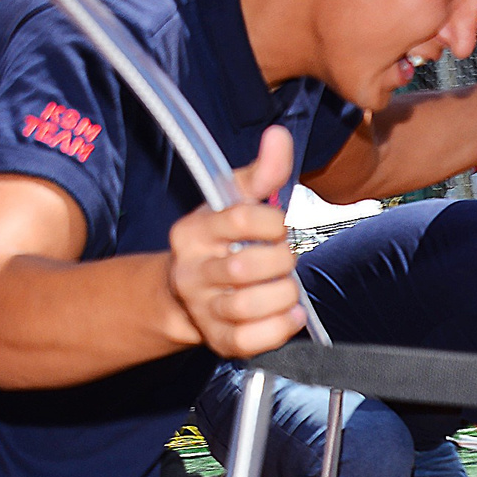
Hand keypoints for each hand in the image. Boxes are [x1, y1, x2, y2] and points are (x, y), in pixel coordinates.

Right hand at [164, 126, 303, 358]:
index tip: (278, 227)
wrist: (188, 293)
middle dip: (280, 261)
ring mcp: (202, 309)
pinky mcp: (217, 340)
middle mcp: (191, 271)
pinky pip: (251, 341)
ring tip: (285, 287)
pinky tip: (288, 313)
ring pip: (248, 305)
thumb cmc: (221, 242)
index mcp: (192, 232)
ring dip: (282, 295)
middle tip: (284, 260)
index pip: (240, 219)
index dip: (273, 223)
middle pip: (244, 266)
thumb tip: (278, 136)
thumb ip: (263, 172)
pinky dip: (279, 327)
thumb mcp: (236, 202)